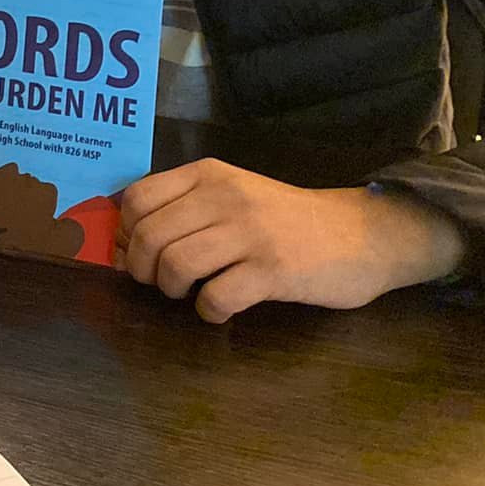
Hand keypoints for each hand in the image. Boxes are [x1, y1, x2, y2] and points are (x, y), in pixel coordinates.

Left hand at [114, 159, 464, 323]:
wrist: (361, 234)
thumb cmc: (285, 219)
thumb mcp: (232, 196)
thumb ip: (184, 209)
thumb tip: (123, 243)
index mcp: (207, 174)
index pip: (138, 198)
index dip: (124, 232)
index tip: (132, 253)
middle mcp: (224, 197)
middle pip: (150, 236)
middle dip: (142, 268)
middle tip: (159, 282)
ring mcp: (250, 233)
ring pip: (176, 264)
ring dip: (171, 289)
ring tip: (188, 293)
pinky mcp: (274, 270)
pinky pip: (217, 296)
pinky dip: (208, 311)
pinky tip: (218, 309)